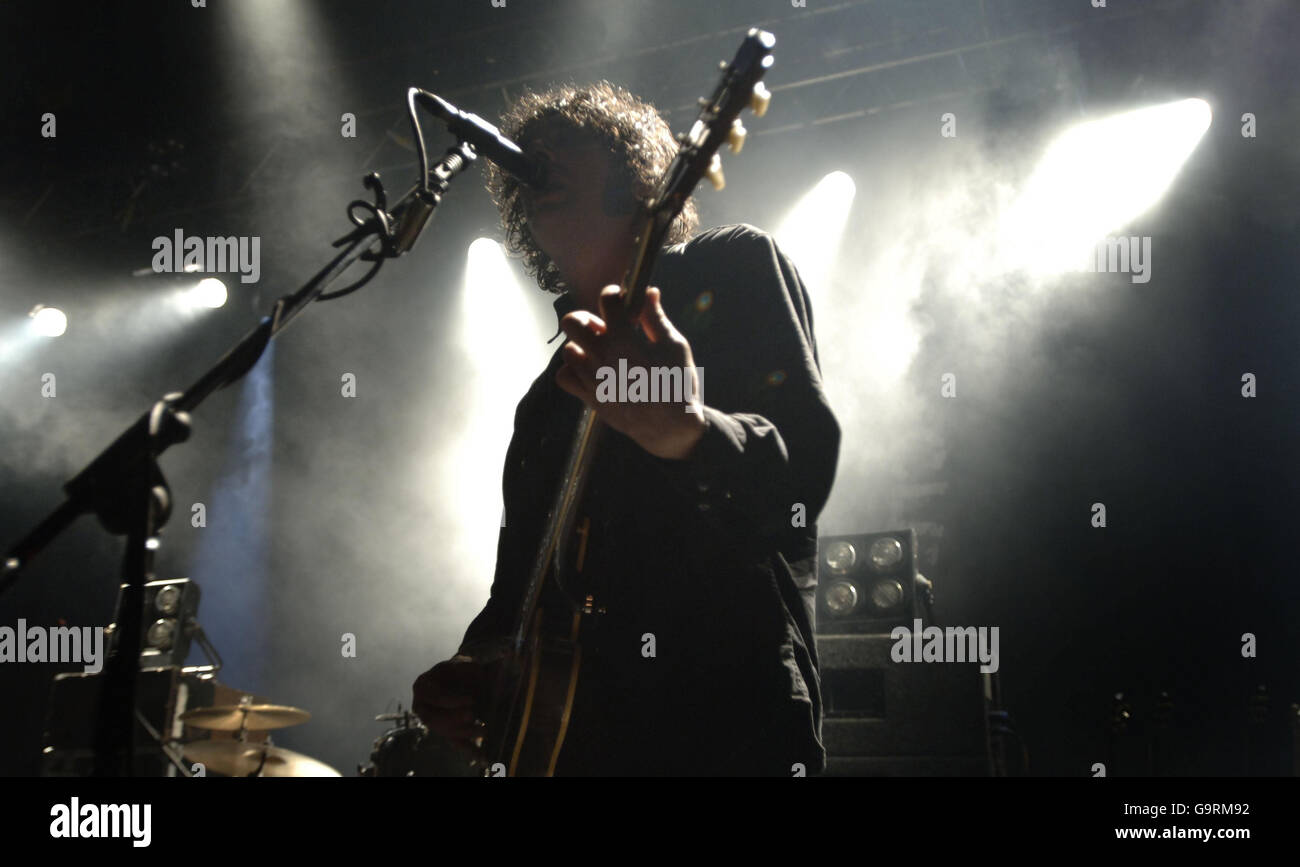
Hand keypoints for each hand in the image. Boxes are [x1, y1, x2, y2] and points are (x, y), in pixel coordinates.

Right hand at [412, 655, 485, 758]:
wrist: (465, 679)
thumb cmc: (462, 668)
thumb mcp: (463, 663)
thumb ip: (471, 665)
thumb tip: (500, 657)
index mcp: (423, 685)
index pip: (434, 697)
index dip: (451, 701)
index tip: (471, 700)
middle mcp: (422, 706)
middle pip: (434, 719)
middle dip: (454, 720)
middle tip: (473, 715)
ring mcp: (433, 721)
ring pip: (445, 732)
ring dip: (464, 733)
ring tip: (484, 730)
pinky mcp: (446, 732)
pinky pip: (455, 742)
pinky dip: (469, 750)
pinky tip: (483, 757)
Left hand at [556, 285, 706, 460]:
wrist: (671, 426)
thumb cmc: (676, 383)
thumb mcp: (674, 345)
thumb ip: (655, 317)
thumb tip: (649, 291)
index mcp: (625, 339)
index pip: (607, 300)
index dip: (614, 295)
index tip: (621, 301)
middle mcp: (603, 357)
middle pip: (572, 322)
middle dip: (587, 319)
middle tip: (604, 329)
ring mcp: (593, 379)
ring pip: (567, 350)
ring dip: (582, 346)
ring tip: (601, 352)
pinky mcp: (589, 397)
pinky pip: (564, 377)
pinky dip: (573, 370)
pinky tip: (591, 370)